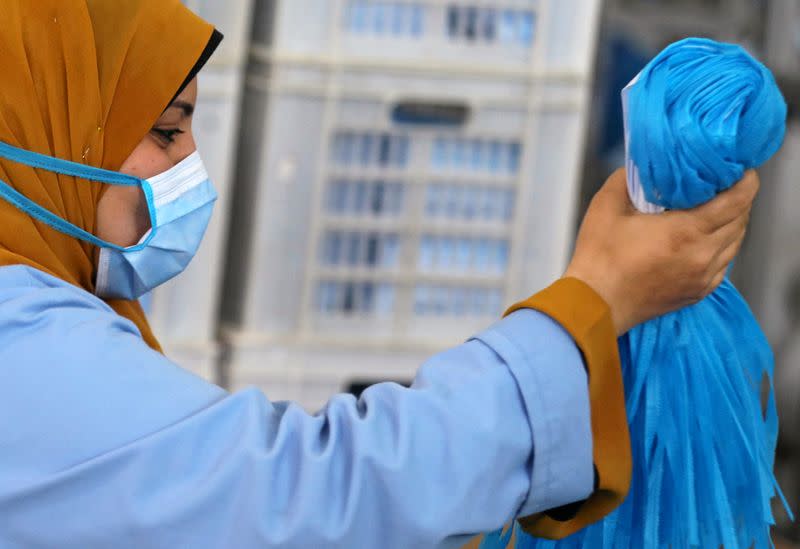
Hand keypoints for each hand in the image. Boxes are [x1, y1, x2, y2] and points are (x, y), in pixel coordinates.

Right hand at [564, 168, 758, 334]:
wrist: (595, 304)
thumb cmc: (599, 257)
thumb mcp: (606, 205)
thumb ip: (627, 178)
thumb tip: (642, 166)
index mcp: (685, 232)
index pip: (736, 201)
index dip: (746, 182)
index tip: (741, 170)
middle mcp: (702, 255)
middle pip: (740, 220)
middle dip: (738, 200)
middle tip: (724, 185)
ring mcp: (702, 277)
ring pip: (735, 243)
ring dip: (731, 224)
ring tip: (716, 210)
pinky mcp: (698, 291)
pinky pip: (723, 264)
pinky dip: (721, 247)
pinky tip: (704, 239)